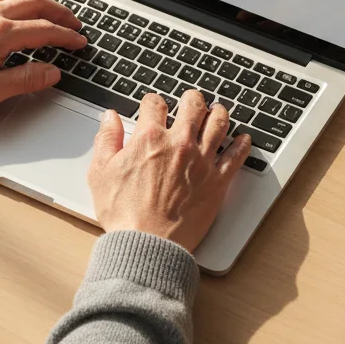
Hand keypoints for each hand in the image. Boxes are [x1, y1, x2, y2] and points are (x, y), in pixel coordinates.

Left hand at [0, 0, 84, 109]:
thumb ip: (24, 80)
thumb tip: (51, 72)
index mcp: (0, 35)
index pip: (45, 31)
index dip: (67, 37)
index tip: (79, 42)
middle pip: (36, 4)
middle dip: (60, 13)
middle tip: (74, 23)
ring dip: (39, 0)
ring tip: (51, 10)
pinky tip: (15, 0)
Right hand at [88, 89, 251, 251]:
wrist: (148, 244)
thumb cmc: (124, 214)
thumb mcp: (101, 172)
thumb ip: (106, 140)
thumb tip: (109, 118)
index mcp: (150, 138)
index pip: (155, 104)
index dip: (152, 101)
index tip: (153, 105)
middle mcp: (179, 144)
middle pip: (193, 105)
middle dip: (191, 99)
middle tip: (191, 100)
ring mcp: (202, 161)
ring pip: (219, 123)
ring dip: (218, 113)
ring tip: (217, 111)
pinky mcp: (218, 181)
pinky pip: (237, 156)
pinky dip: (242, 144)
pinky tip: (243, 139)